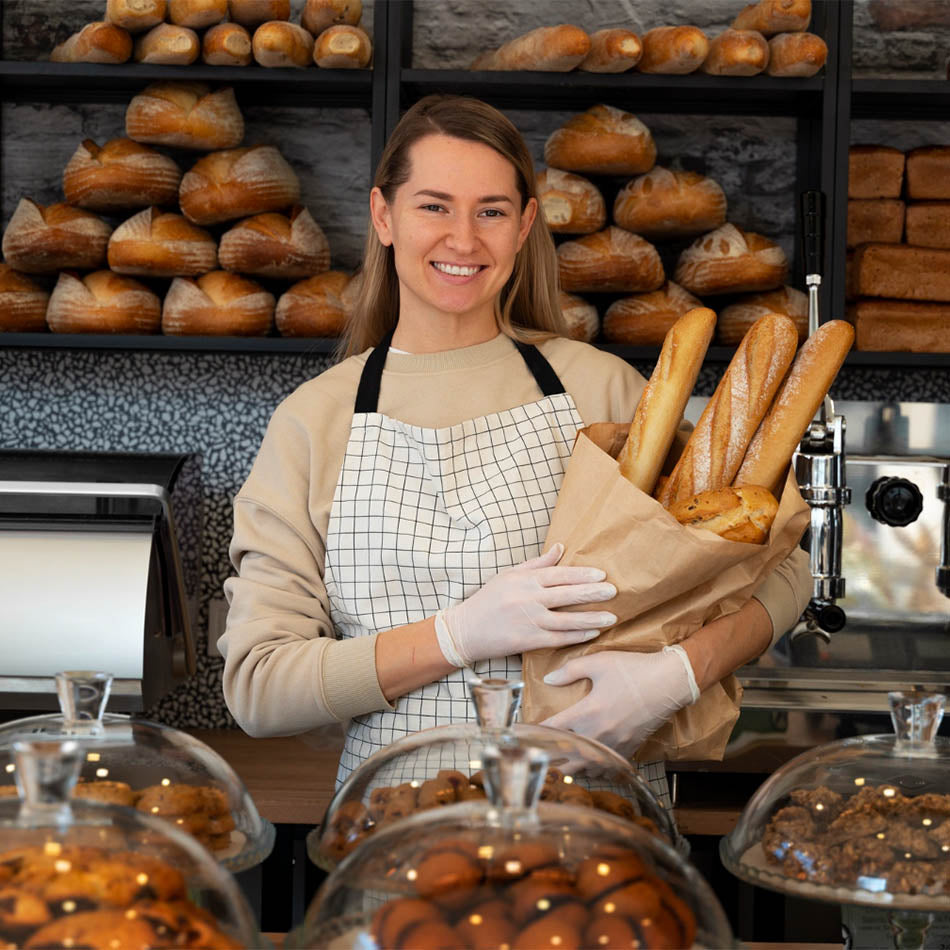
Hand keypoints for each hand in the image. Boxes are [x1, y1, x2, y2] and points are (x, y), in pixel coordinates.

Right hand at [435, 544, 617, 666]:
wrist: (465, 629)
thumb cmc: (488, 600)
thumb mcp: (509, 575)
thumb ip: (537, 563)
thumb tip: (560, 548)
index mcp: (525, 580)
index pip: (559, 575)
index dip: (582, 575)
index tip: (601, 575)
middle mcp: (528, 599)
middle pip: (567, 595)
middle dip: (592, 593)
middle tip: (614, 591)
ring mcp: (529, 621)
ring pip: (567, 620)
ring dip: (591, 618)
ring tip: (611, 617)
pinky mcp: (527, 641)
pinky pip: (558, 638)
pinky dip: (577, 636)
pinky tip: (592, 634)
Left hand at [539, 647, 699, 758]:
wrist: (671, 682)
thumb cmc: (633, 669)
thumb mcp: (599, 662)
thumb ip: (570, 670)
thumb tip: (548, 679)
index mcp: (587, 712)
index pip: (552, 729)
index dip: (533, 733)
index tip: (521, 735)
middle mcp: (599, 734)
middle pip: (565, 757)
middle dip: (548, 757)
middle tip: (534, 754)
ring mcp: (614, 745)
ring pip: (584, 767)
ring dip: (568, 765)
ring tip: (556, 762)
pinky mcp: (628, 749)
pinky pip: (605, 767)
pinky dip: (591, 768)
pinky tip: (585, 764)